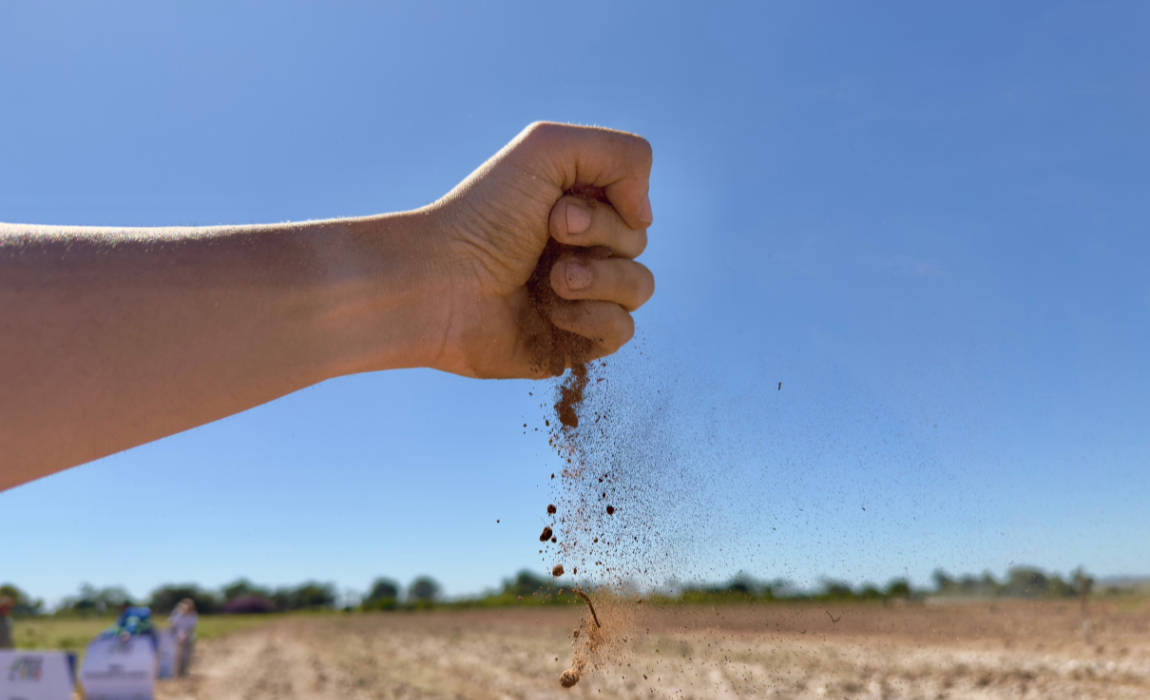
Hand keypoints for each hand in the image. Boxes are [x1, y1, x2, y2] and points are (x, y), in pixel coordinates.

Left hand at [423, 122, 654, 378]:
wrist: (441, 284)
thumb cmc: (484, 216)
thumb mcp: (548, 149)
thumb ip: (622, 155)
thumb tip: (645, 215)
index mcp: (574, 206)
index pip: (633, 203)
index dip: (610, 205)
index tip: (556, 207)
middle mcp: (579, 251)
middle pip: (639, 242)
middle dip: (600, 236)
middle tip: (549, 235)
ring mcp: (580, 299)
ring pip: (640, 287)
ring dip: (601, 278)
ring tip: (553, 280)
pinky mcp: (574, 344)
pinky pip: (623, 331)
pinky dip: (593, 317)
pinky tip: (551, 311)